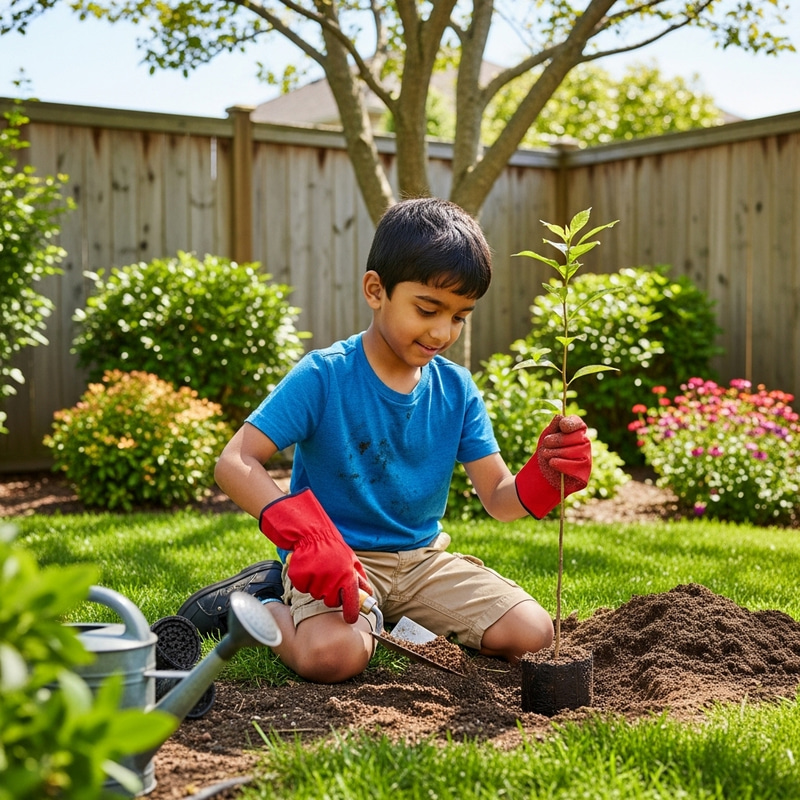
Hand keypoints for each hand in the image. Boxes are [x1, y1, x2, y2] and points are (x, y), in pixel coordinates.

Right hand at [259, 489, 371, 623]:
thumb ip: (359, 579)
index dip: (351, 613)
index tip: (350, 619)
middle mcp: (332, 581)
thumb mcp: (352, 561)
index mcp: (347, 577)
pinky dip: (305, 582)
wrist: (312, 535)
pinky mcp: (300, 579)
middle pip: (331, 602)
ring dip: (317, 586)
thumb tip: (369, 593)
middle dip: (331, 595)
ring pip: (316, 595)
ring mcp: (315, 580)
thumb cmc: (334, 549)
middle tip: (329, 579)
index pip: (352, 602)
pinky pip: (303, 589)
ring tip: (319, 570)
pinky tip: (309, 569)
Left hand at [536, 414, 591, 492]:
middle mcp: (585, 445)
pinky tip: (552, 463)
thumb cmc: (546, 453)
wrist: (540, 476)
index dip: (572, 423)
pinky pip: (576, 467)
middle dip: (558, 440)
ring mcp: (587, 460)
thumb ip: (554, 426)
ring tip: (546, 455)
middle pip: (577, 437)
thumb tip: (561, 416)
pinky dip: (561, 464)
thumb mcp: (546, 437)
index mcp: (576, 433)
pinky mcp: (584, 475)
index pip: (579, 424)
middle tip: (546, 444)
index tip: (562, 426)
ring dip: (556, 453)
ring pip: (576, 452)